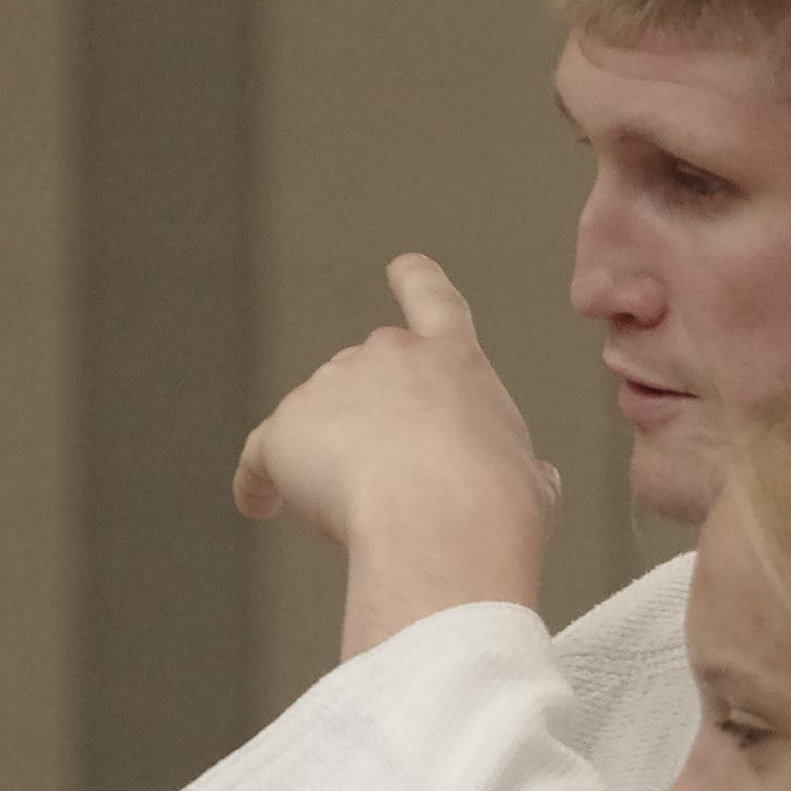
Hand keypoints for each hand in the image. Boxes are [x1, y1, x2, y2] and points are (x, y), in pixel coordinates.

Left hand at [233, 256, 558, 626]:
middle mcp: (388, 355)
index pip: (433, 298)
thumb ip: (522, 468)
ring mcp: (330, 387)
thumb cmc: (497, 510)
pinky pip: (261, 458)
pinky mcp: (285, 430)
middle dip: (367, 424)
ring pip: (316, 424)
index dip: (415, 281)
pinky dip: (257, 482)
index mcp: (455, 361)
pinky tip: (257, 505)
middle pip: (363, 378)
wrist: (443, 525)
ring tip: (354, 518)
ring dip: (324, 461)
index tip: (401, 264)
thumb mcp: (530, 482)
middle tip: (394, 489)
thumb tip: (534, 478)